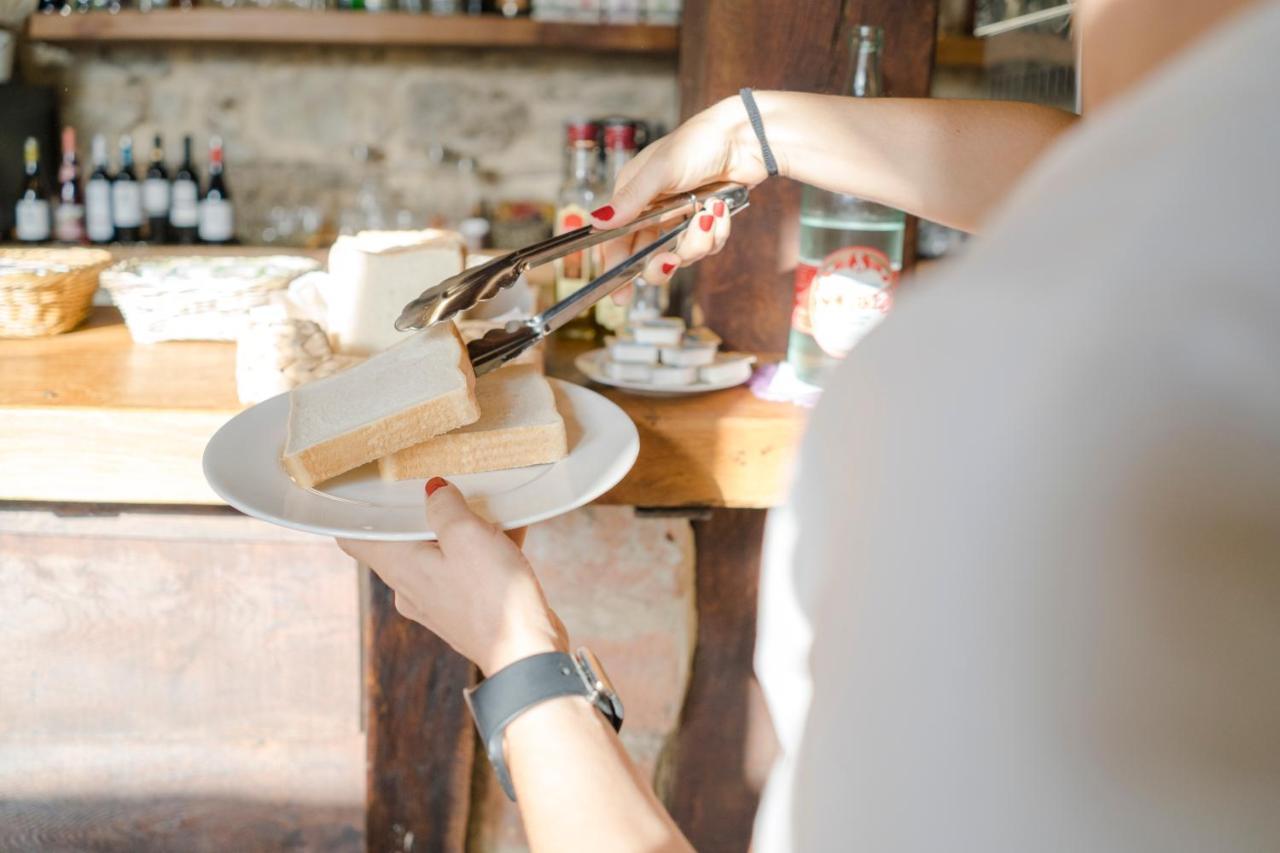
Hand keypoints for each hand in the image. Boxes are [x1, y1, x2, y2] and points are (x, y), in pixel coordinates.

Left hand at [337, 478, 566, 676]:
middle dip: (424, 513)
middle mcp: (410, 586)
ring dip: (461, 530)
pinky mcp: (464, 609)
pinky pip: (464, 569)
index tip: (367, 488)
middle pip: (401, 540)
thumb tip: (434, 491)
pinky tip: (511, 533)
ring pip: (438, 552)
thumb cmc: (493, 597)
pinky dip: (482, 550)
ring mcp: (437, 600)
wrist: (527, 654)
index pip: (353, 538)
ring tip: (491, 511)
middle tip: (446, 489)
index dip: (355, 510)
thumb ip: (445, 506)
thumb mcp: (468, 536)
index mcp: (398, 567)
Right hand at [592, 96, 769, 288]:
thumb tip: (597, 221)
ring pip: (682, 255)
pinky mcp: (705, 223)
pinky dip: (717, 231)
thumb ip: (630, 199)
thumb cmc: (698, 143)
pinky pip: (708, 246)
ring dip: (697, 241)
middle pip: (648, 259)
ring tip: (708, 214)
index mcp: (633, 197)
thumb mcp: (660, 170)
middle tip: (669, 260)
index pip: (616, 243)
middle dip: (661, 264)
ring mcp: (680, 219)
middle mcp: (653, 212)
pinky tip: (722, 207)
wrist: (745, 139)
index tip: (620, 298)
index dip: (616, 270)